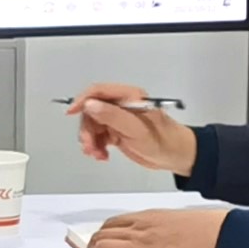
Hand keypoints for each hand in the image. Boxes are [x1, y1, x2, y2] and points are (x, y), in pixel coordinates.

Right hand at [63, 83, 197, 173]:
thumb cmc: (163, 140)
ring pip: (93, 125)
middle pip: (92, 111)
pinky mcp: (118, 131)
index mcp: (129, 97)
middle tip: (89, 145)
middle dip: (87, 129)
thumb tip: (90, 105)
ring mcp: (119, 118)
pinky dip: (97, 146)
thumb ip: (111, 116)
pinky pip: (99, 136)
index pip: (99, 91)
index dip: (83, 100)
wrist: (176, 155)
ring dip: (91, 140)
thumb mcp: (135, 129)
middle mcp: (122, 105)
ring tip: (97, 153)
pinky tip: (102, 155)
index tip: (72, 112)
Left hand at [78, 205, 226, 247]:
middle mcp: (138, 230)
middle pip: (101, 237)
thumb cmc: (199, 229)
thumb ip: (155, 226)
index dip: (101, 236)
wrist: (212, 236)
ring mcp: (140, 247)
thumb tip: (149, 236)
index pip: (111, 224)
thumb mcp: (171, 219)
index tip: (100, 244)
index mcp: (144, 218)